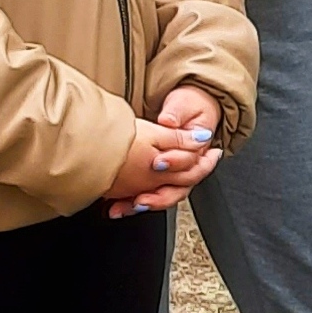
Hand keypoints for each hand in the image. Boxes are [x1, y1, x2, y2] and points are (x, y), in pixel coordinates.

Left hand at [107, 86, 223, 215]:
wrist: (185, 108)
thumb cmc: (187, 106)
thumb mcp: (184, 104)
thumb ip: (177, 113)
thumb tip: (169, 120)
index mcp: (195, 152)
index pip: (190, 166)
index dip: (174, 164)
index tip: (157, 163)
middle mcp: (183, 167)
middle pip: (175, 190)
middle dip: (158, 197)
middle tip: (141, 199)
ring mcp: (168, 175)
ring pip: (160, 197)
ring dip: (144, 204)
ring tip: (128, 206)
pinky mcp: (153, 178)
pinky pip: (145, 196)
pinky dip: (130, 204)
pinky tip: (116, 208)